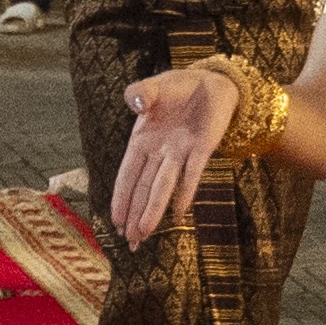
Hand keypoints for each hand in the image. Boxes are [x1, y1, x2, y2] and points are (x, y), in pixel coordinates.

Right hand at [110, 63, 244, 242]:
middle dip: (135, 215)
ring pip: (163, 186)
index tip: (115, 221)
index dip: (120, 198)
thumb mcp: (152, 87)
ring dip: (154, 210)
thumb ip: (139, 94)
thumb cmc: (177, 88)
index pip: (127, 175)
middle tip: (130, 242)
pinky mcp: (203, 148)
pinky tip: (179, 212)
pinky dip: (185, 191)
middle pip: (144, 189)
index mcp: (142, 141)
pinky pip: (192, 173)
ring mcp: (181, 152)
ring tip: (145, 233)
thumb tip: (136, 104)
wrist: (211, 82)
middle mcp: (159, 152)